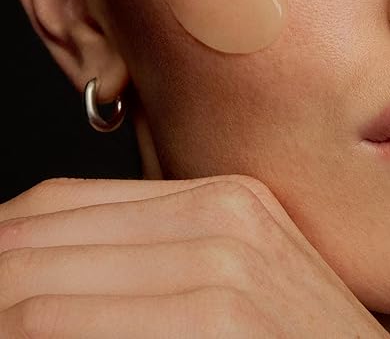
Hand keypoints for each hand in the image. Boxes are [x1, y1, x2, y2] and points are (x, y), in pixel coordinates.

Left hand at [0, 176, 389, 337]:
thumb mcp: (232, 290)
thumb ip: (151, 268)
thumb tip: (38, 281)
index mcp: (221, 198)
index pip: (56, 203)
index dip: (1, 242)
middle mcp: (224, 216)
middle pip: (35, 236)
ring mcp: (224, 267)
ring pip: (34, 290)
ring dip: (1, 311)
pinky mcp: (223, 322)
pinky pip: (65, 328)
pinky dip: (29, 335)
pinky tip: (24, 336)